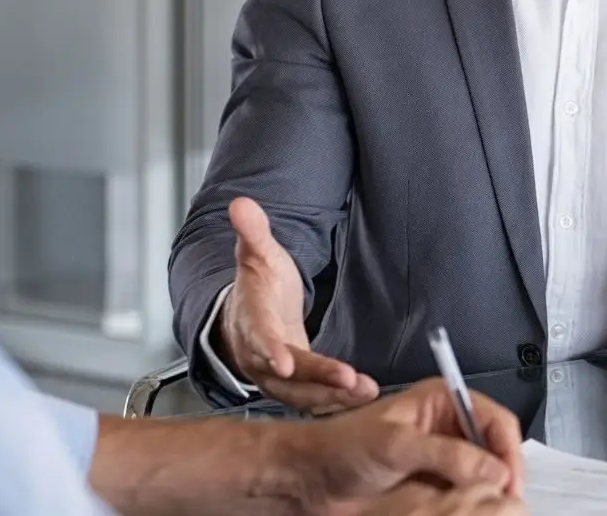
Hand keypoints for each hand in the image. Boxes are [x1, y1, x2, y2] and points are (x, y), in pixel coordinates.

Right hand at [218, 197, 378, 411]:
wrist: (246, 316)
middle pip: (287, 374)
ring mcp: (275, 376)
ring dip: (333, 397)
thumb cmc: (257, 285)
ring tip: (364, 393)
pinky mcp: (294, 387)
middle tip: (349, 381)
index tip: (285, 362)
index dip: (270, 351)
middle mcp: (260, 356)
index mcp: (252, 322)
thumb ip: (253, 232)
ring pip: (302, 394)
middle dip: (318, 380)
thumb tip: (241, 203)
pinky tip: (362, 399)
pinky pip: (313, 399)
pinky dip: (336, 402)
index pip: (259, 338)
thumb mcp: (256, 254)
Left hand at [281, 379, 526, 513]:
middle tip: (505, 502)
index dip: (508, 450)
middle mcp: (447, 428)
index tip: (510, 481)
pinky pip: (465, 498)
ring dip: (488, 494)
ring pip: (484, 477)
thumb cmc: (341, 448)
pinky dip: (470, 507)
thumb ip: (446, 454)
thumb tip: (493, 469)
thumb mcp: (396, 444)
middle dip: (503, 474)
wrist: (309, 481)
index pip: (495, 420)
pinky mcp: (433, 488)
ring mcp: (442, 460)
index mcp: (442, 402)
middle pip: (495, 450)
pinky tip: (464, 513)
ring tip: (487, 509)